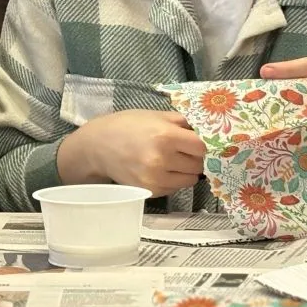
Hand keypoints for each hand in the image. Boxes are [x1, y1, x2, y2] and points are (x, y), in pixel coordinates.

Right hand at [57, 110, 205, 196]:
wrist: (97, 146)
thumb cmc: (127, 125)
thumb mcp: (155, 115)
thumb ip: (182, 122)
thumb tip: (208, 129)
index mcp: (166, 136)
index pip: (202, 147)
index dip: (202, 144)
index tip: (197, 142)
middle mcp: (162, 159)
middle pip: (198, 165)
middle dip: (194, 157)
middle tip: (184, 150)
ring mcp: (156, 178)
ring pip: (189, 179)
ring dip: (186, 170)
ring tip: (172, 160)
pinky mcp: (150, 191)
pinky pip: (175, 188)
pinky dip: (174, 179)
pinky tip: (161, 168)